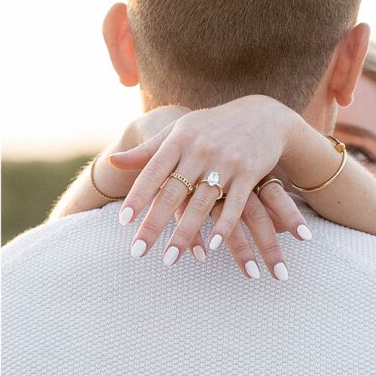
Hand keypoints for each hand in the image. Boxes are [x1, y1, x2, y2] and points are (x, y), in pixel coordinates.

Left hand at [108, 96, 310, 279]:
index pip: (153, 171)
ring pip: (201, 203)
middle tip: (138, 252)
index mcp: (180, 139)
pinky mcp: (249, 172)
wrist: (263, 116)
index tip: (123, 222)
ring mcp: (226, 162)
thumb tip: (112, 161)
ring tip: (169, 259)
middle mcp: (201, 150)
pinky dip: (223, 225)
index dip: (138, 197)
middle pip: (173, 192)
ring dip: (185, 233)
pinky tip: (211, 246)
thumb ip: (148, 150)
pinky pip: (234, 203)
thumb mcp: (180, 131)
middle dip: (154, 224)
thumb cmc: (212, 126)